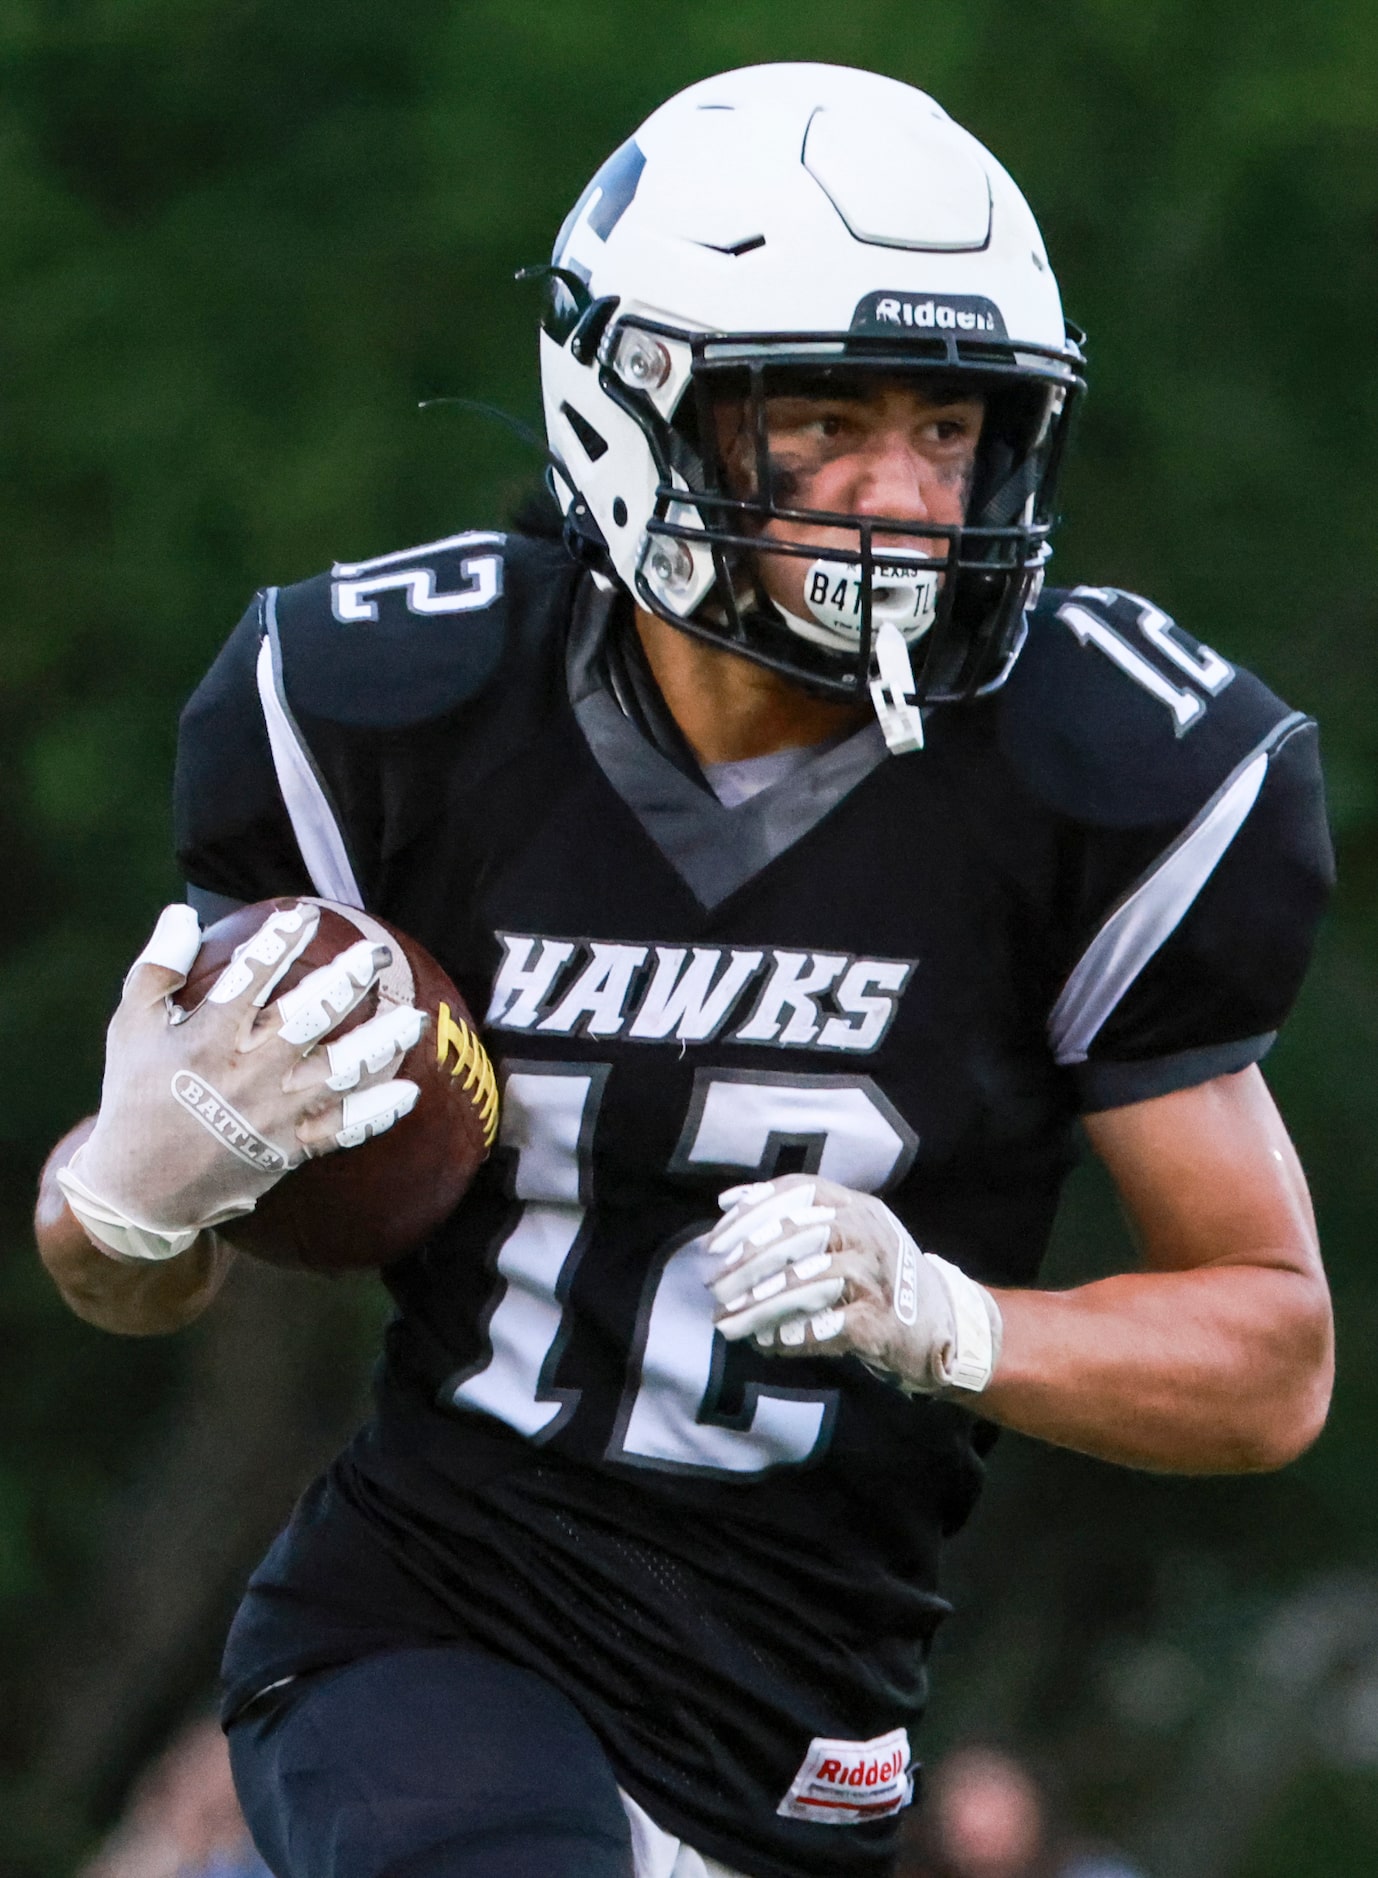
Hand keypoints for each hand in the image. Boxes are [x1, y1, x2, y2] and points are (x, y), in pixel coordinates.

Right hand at [57, 902, 422, 1260]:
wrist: (139, 1189)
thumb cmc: (135, 1096)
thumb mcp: (129, 1027)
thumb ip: (157, 968)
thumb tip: (184, 913)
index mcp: (209, 1039)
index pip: (252, 976)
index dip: (281, 941)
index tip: (306, 916)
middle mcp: (249, 1073)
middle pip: (310, 1017)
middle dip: (347, 980)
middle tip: (377, 955)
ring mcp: (274, 1114)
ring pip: (340, 1072)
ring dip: (380, 1044)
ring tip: (414, 1019)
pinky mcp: (289, 1150)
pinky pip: (343, 1130)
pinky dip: (377, 1113)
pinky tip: (409, 1093)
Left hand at [706, 1174, 1002, 1395]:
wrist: (942, 1325)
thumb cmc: (876, 1276)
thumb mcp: (847, 1233)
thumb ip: (796, 1217)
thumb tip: (728, 1203)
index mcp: (856, 1205)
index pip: (797, 1192)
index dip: (751, 1213)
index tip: (714, 1242)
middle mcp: (869, 1232)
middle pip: (798, 1235)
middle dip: (748, 1263)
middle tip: (714, 1288)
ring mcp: (879, 1277)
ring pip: (808, 1282)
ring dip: (761, 1305)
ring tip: (729, 1323)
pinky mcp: (883, 1323)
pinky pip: (829, 1328)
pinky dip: (795, 1337)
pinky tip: (769, 1345)